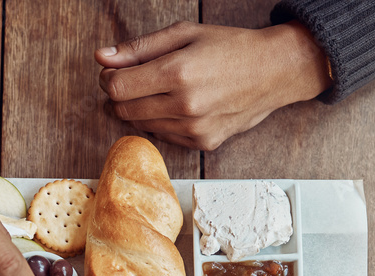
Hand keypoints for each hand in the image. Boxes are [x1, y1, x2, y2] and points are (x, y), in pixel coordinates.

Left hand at [95, 21, 331, 150]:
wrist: (274, 72)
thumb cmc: (229, 47)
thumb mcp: (184, 34)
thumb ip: (139, 47)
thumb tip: (101, 57)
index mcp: (178, 72)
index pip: (117, 87)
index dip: (107, 78)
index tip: (112, 71)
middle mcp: (185, 105)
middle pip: (124, 109)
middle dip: (118, 94)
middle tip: (130, 80)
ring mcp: (194, 129)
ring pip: (141, 125)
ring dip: (138, 108)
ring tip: (156, 90)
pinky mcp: (203, 143)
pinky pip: (163, 136)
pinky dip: (160, 121)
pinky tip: (175, 105)